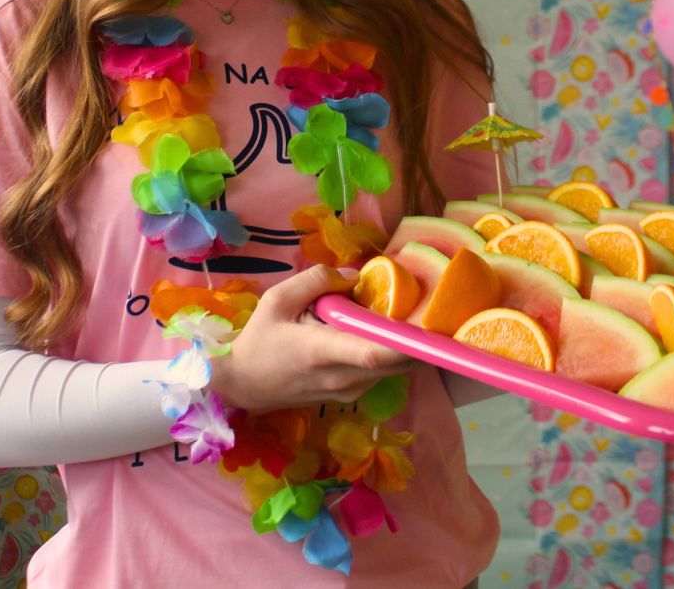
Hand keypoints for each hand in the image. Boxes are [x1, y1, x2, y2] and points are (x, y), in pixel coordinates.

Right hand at [207, 265, 412, 413]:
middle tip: (428, 310)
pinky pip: (382, 373)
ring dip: (403, 345)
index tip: (430, 323)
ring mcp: (349, 392)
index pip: (373, 353)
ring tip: (401, 318)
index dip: (406, 342)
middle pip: (396, 362)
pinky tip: (378, 334)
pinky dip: (389, 354)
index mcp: (323, 351)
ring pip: (393, 369)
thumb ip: (316, 280)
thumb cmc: (259, 340)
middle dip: (416, 338)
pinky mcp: (351, 397)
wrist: (243, 385)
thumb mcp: (278, 299)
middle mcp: (342, 378)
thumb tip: (355, 276)